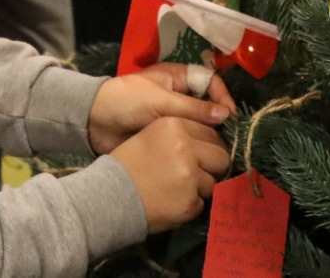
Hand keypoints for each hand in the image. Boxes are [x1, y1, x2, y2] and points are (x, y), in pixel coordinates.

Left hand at [88, 62, 235, 154]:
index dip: (222, 96)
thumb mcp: (161, 101)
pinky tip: (205, 158)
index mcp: (177, 78)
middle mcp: (179, 96)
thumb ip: (193, 109)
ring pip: (200, 125)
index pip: (210, 82)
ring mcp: (174, 117)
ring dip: (210, 136)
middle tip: (229, 138)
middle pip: (208, 104)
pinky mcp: (167, 136)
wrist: (95, 123)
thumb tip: (226, 115)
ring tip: (221, 152)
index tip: (229, 116)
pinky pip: (188, 140)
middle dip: (220, 119)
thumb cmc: (127, 101)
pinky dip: (197, 147)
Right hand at [112, 118, 232, 232]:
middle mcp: (185, 147)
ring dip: (200, 187)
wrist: (109, 195)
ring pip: (213, 182)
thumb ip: (181, 134)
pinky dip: (191, 204)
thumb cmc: (129, 163)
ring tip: (177, 189)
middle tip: (196, 174)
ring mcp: (189, 175)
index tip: (202, 156)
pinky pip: (202, 202)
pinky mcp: (190, 201)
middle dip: (212, 167)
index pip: (211, 134)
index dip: (209, 147)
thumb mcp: (152, 135)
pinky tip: (171, 201)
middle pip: (221, 157)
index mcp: (175, 125)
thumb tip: (212, 143)